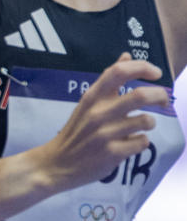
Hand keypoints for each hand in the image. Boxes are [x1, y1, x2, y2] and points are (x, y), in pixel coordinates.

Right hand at [41, 56, 172, 191]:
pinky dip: (141, 142)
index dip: (143, 67)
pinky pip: (142, 142)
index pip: (120, 71)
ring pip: (146, 121)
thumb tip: (126, 55)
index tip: (156, 74)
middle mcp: (98, 113)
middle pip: (141, 95)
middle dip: (160, 96)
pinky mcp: (111, 154)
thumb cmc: (76, 132)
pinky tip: (131, 144)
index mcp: (92, 97)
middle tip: (163, 100)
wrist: (56, 164)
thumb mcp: (87, 103)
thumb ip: (108, 81)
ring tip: (142, 126)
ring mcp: (104, 134)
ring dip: (149, 123)